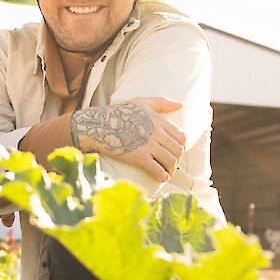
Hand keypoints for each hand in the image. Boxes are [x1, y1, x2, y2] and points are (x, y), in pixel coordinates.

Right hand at [71, 96, 186, 180]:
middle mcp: (157, 133)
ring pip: (171, 161)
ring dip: (171, 169)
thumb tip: (180, 104)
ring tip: (166, 172)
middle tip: (170, 164)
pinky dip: (163, 176)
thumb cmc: (118, 113)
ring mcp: (148, 146)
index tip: (174, 152)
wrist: (98, 126)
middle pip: (178, 151)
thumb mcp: (141, 102)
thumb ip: (162, 103)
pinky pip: (158, 171)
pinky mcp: (139, 158)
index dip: (180, 147)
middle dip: (177, 160)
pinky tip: (161, 177)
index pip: (181, 137)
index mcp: (159, 120)